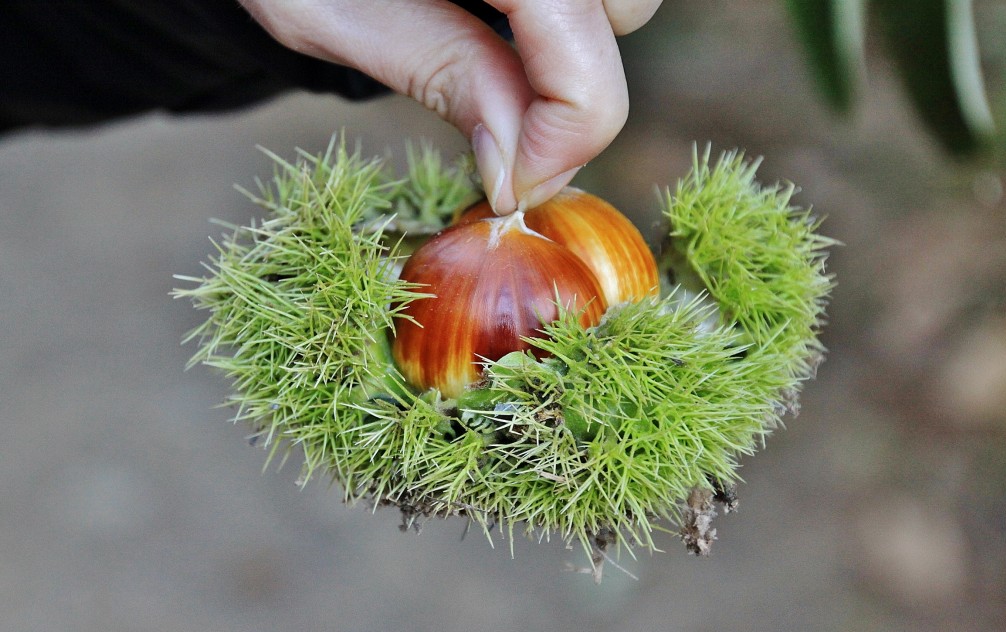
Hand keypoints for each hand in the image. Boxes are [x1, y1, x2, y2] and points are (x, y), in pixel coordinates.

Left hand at [240, 0, 661, 213]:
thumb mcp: (326, 11)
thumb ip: (441, 70)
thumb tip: (522, 172)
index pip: (584, 18)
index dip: (572, 120)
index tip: (515, 188)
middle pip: (628, 3)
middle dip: (581, 82)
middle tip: (507, 138)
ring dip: (578, 46)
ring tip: (494, 74)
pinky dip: (563, 24)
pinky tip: (500, 35)